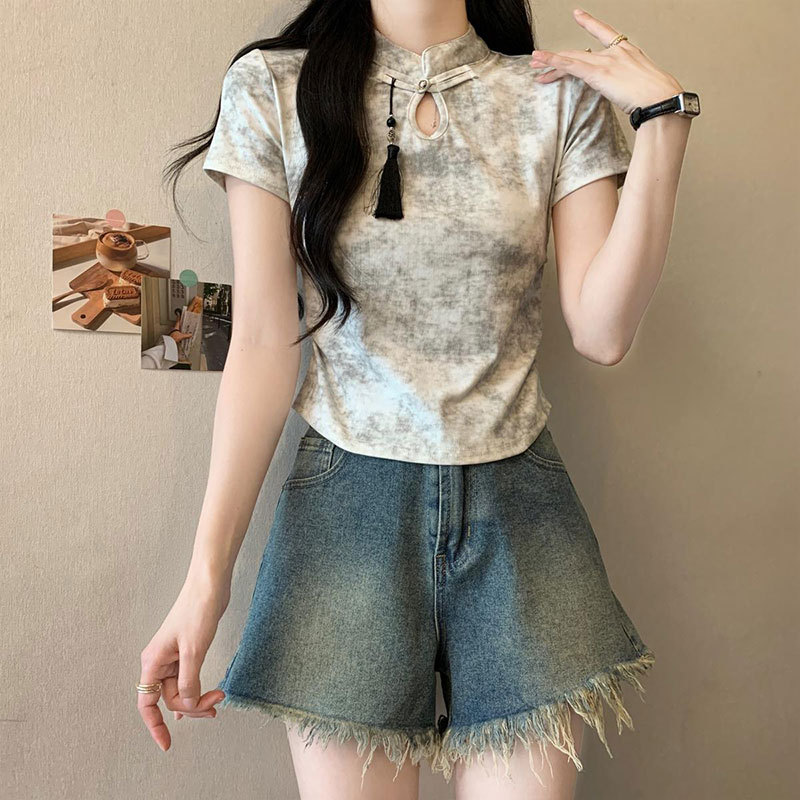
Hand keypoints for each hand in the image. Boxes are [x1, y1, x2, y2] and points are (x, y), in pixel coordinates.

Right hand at [137, 576, 228, 750]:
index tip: (167, 744)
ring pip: (182, 689)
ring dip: (198, 698)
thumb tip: (187, 706)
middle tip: (216, 704)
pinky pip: (188, 679)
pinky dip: (196, 690)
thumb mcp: (194, 650)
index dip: (155, 726)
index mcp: (153, 662)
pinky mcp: (187, 651)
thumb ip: (189, 681)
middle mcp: (159, 662)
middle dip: (192, 705)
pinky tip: (201, 700)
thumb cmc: (197, 611)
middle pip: (170, 698)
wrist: (209, 585)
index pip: (147, 703)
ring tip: (218, 698)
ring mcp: (173, 656)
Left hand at [529, 8, 683, 113]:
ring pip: (572, 59)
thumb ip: (631, 84)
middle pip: (580, 53)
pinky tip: (541, 63)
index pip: (605, 33)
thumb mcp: (645, 85)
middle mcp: (615, 52)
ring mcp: (606, 62)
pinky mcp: (598, 73)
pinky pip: (570, 66)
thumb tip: (629, 93)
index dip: (590, 23)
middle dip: (558, 57)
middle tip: (540, 58)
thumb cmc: (658, 97)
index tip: (578, 14)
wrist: (661, 99)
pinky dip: (554, 63)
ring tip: (533, 62)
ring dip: (549, 61)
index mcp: (628, 51)